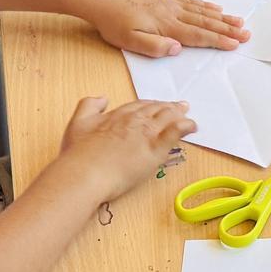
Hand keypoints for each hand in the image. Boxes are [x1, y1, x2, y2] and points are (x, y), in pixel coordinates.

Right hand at [57, 96, 196, 202]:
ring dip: (179, 114)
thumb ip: (89, 105)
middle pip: (156, 109)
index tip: (156, 105)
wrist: (85, 173)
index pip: (139, 106)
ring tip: (187, 114)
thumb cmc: (79, 154)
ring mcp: (146, 134)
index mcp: (118, 115)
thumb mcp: (77, 123)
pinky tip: (192, 126)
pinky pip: (175, 132)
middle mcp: (134, 121)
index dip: (150, 105)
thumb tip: (102, 98)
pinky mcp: (155, 150)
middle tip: (178, 106)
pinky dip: (185, 126)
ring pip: (168, 118)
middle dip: (168, 107)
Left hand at [90, 0, 248, 56]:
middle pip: (205, 22)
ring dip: (222, 17)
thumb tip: (177, 48)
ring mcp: (170, 3)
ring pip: (201, 11)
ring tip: (239, 20)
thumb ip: (154, 46)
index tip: (235, 43)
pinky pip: (191, 1)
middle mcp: (172, 12)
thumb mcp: (129, 41)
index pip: (197, 35)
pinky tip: (215, 7)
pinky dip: (206, 5)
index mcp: (166, 26)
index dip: (218, 40)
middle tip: (247, 33)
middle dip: (227, 29)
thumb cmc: (114, 22)